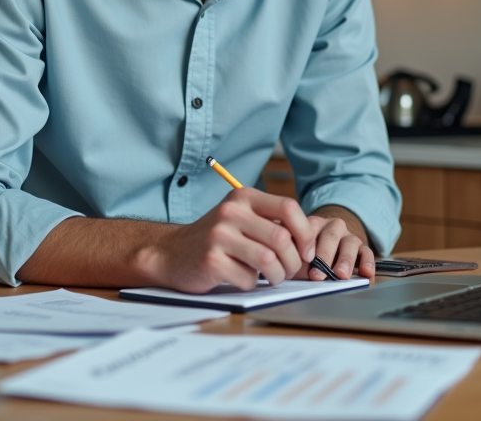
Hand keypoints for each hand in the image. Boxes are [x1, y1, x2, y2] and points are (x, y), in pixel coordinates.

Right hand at [142, 188, 315, 292]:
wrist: (171, 253)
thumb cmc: (216, 239)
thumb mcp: (240, 218)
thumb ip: (270, 222)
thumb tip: (309, 244)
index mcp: (242, 197)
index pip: (288, 207)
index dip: (304, 232)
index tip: (305, 251)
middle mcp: (231, 211)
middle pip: (281, 238)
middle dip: (292, 262)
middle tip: (287, 271)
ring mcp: (219, 236)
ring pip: (269, 261)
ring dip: (276, 276)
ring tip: (270, 278)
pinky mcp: (211, 261)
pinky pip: (248, 278)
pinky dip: (251, 283)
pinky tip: (240, 277)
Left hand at [305, 212, 374, 280]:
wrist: (328, 254)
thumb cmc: (309, 257)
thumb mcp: (301, 255)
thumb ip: (300, 261)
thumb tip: (301, 274)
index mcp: (314, 224)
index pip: (310, 229)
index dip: (306, 245)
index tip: (304, 260)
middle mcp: (332, 227)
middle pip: (330, 237)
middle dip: (324, 257)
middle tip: (318, 275)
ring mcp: (348, 236)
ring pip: (350, 243)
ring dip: (345, 261)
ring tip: (341, 275)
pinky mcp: (362, 248)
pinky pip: (367, 252)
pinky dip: (367, 263)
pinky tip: (366, 272)